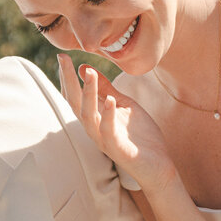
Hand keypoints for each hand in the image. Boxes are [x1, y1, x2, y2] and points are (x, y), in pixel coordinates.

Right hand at [57, 54, 177, 191]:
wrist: (157, 164)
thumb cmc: (139, 136)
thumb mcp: (123, 105)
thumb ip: (106, 89)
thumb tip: (85, 69)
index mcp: (95, 117)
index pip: (74, 95)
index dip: (67, 76)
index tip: (63, 56)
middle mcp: (94, 128)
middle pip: (74, 103)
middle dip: (68, 81)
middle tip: (64, 59)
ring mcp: (104, 140)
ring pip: (88, 116)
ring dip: (88, 94)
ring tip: (88, 73)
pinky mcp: (118, 149)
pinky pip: (108, 132)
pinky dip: (108, 115)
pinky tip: (110, 100)